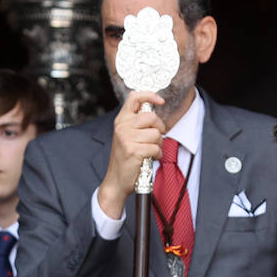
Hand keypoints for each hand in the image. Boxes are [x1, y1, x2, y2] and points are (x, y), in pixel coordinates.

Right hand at [97, 91, 166, 218]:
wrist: (116, 180)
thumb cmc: (125, 158)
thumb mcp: (126, 136)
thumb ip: (136, 122)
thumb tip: (154, 111)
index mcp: (121, 120)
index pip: (134, 97)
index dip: (150, 95)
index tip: (160, 101)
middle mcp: (122, 127)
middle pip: (152, 117)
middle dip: (160, 128)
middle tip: (156, 138)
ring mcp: (127, 138)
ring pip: (156, 134)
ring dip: (159, 144)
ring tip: (151, 150)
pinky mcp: (133, 151)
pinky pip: (156, 148)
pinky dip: (157, 155)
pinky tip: (150, 158)